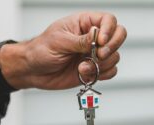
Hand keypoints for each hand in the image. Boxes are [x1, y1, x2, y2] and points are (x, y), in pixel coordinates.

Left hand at [0, 12, 125, 89]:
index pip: (108, 20)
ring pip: (115, 56)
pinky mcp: (94, 70)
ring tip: (82, 68)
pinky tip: (86, 74)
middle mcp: (93, 38)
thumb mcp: (59, 41)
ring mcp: (95, 54)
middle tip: (99, 56)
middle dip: (112, 47)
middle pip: (119, 36)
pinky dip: (102, 75)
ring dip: (101, 65)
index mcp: (84, 23)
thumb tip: (98, 35)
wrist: (34, 71)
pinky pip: (110, 72)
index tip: (101, 42)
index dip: (109, 30)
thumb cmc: (42, 50)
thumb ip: (80, 40)